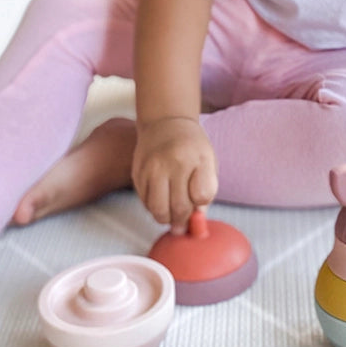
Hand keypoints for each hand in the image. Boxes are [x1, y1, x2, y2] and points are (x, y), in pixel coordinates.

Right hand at [132, 117, 217, 233]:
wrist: (165, 123)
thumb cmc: (191, 147)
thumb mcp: (208, 161)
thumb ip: (206, 190)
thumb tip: (196, 221)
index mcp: (197, 158)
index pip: (202, 196)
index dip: (201, 205)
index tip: (198, 203)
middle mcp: (173, 162)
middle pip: (178, 208)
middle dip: (182, 221)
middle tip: (183, 223)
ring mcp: (152, 168)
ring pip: (157, 209)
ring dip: (165, 218)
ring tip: (171, 213)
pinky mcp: (137, 173)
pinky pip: (145, 202)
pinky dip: (153, 207)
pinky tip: (160, 199)